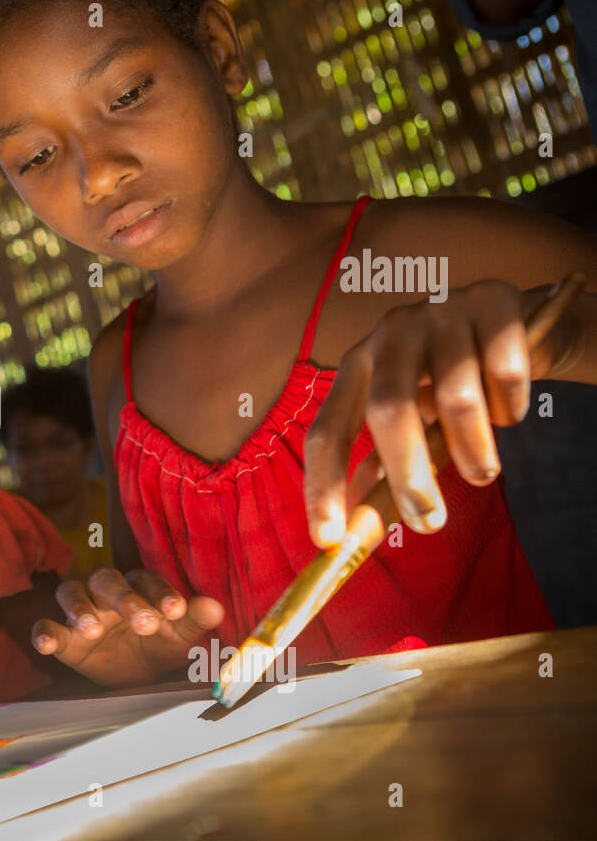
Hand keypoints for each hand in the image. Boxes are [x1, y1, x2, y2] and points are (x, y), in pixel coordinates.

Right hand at [32, 568, 223, 687]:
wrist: (136, 675)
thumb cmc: (160, 644)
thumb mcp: (180, 635)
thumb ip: (195, 620)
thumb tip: (216, 606)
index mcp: (139, 586)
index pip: (147, 581)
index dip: (161, 594)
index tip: (177, 611)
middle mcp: (107, 592)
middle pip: (107, 580)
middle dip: (125, 600)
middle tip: (145, 624)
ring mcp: (82, 611)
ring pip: (71, 593)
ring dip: (79, 608)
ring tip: (91, 629)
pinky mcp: (64, 637)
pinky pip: (45, 625)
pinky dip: (43, 633)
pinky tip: (46, 644)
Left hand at [304, 279, 579, 546]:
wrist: (518, 328)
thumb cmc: (451, 385)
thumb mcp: (412, 423)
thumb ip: (382, 468)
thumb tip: (352, 530)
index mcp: (358, 366)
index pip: (327, 431)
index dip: (323, 486)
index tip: (329, 539)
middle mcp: (390, 333)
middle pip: (388, 411)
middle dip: (408, 476)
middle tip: (429, 522)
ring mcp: (441, 310)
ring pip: (457, 397)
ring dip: (474, 449)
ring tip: (483, 471)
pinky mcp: (494, 302)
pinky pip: (506, 372)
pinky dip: (511, 407)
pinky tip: (508, 411)